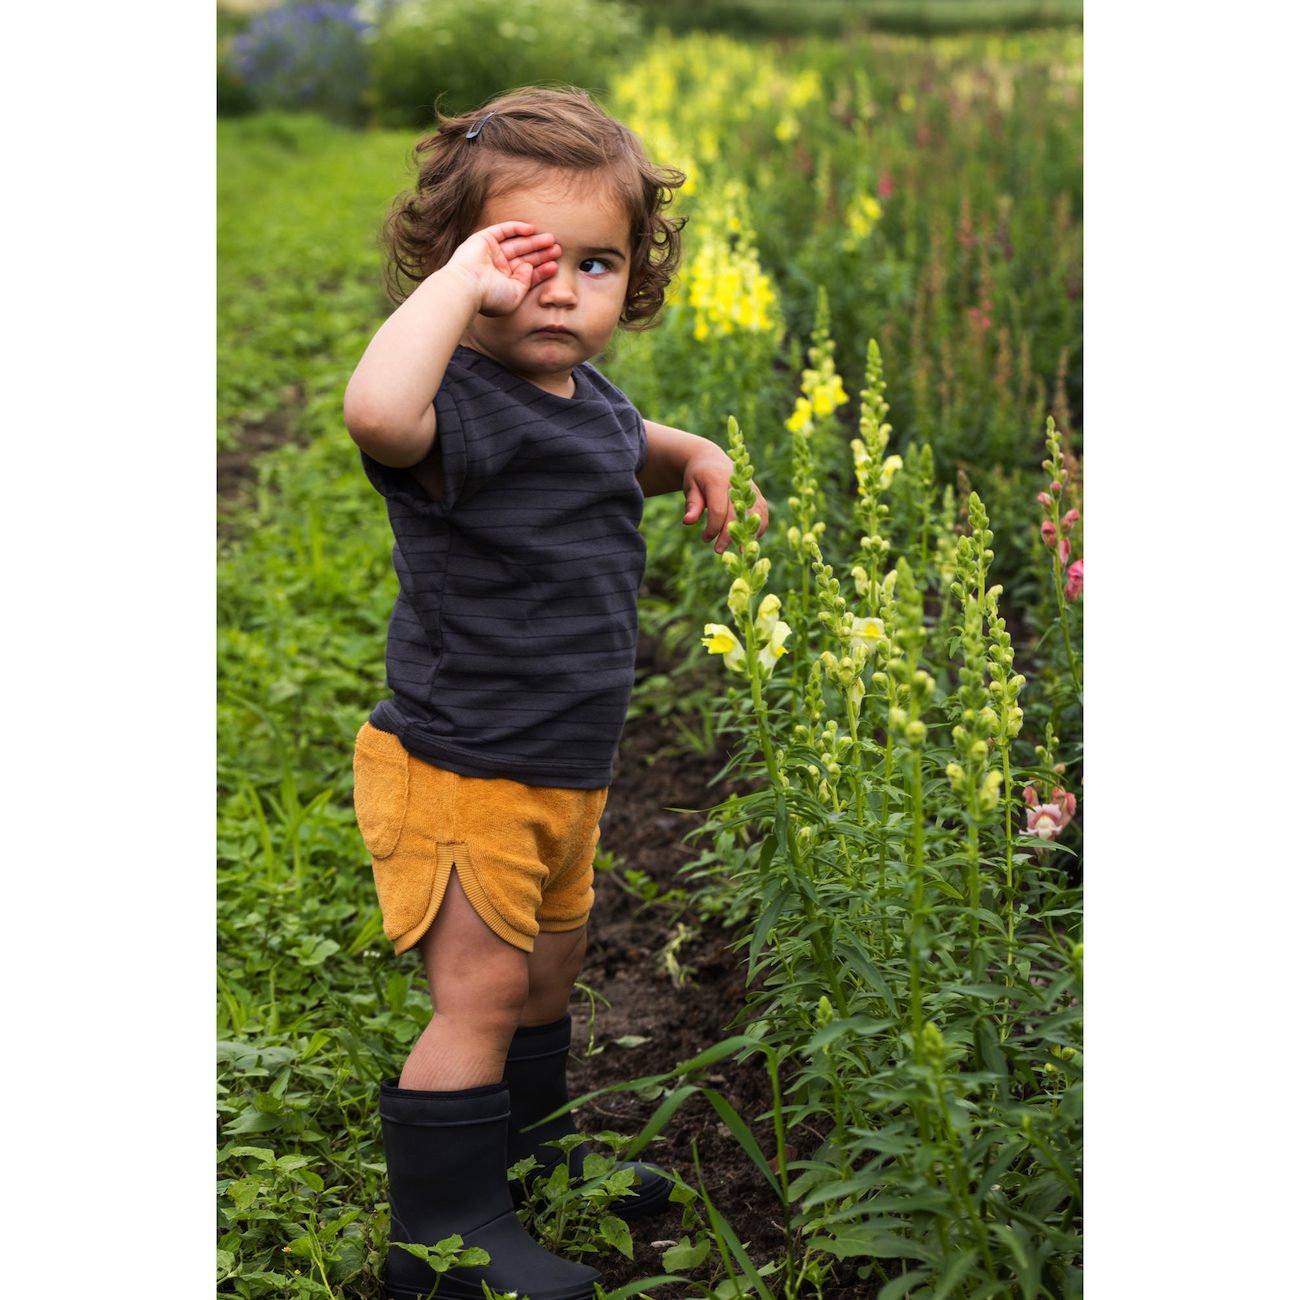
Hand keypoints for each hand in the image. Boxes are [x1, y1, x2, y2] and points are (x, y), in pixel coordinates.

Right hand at [445, 221, 562, 317]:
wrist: (467, 286)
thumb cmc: (491, 297)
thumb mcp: (516, 295)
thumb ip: (526, 283)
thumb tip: (529, 267)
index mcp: (503, 283)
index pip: (526, 274)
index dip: (541, 270)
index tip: (555, 266)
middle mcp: (497, 268)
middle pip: (524, 257)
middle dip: (540, 253)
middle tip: (557, 249)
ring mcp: (490, 253)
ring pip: (517, 244)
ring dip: (534, 241)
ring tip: (551, 240)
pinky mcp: (484, 240)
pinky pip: (503, 230)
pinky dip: (517, 228)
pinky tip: (532, 230)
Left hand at [682, 443, 769, 553]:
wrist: (710, 459)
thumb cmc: (697, 476)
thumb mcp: (690, 487)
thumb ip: (692, 504)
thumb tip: (688, 522)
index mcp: (718, 481)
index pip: (718, 510)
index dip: (713, 528)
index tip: (705, 539)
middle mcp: (738, 483)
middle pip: (736, 515)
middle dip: (728, 535)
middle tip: (719, 551)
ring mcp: (750, 488)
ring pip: (753, 514)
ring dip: (748, 533)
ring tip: (739, 549)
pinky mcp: (756, 493)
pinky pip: (762, 511)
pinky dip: (759, 526)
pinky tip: (751, 539)